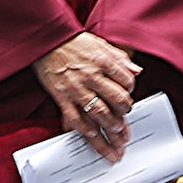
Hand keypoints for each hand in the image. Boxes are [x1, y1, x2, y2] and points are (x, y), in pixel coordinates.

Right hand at [36, 31, 141, 159]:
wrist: (46, 40)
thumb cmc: (73, 42)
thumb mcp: (101, 44)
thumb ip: (120, 58)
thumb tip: (137, 71)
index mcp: (103, 62)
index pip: (127, 81)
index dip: (131, 90)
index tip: (129, 97)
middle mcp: (91, 76)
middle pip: (116, 100)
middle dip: (124, 115)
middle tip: (126, 126)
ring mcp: (76, 88)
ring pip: (99, 114)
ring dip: (110, 129)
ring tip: (117, 142)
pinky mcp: (62, 96)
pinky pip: (75, 118)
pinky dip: (85, 130)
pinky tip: (94, 138)